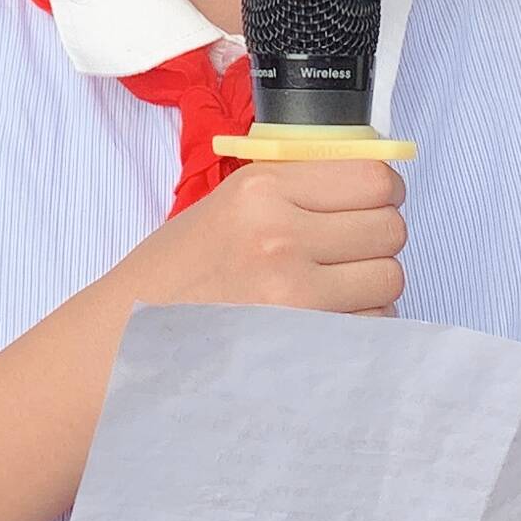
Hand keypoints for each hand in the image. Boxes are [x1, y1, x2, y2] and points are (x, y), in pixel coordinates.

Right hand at [102, 160, 405, 317]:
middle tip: (349, 250)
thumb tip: (376, 187)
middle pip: (390, 229)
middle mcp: (282, 236)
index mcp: (262, 189)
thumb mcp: (228, 204)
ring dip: (372, 284)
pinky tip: (324, 321)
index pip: (374, 178)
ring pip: (389, 279)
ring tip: (333, 288)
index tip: (371, 203)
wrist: (129, 335)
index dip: (382, 193)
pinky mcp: (304, 342)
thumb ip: (297, 190)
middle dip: (377, 239)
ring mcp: (295, 295)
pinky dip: (360, 323)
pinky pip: (373, 326)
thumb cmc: (177, 270)